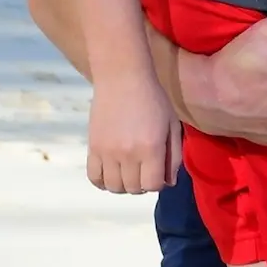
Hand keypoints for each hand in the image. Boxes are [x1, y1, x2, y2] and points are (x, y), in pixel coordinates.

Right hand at [88, 74, 182, 194]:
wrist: (122, 78)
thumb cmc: (153, 99)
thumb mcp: (172, 125)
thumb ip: (174, 155)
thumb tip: (168, 182)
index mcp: (151, 148)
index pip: (153, 185)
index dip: (158, 182)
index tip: (158, 171)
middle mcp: (128, 154)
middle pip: (134, 189)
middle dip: (142, 184)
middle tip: (143, 169)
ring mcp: (108, 152)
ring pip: (114, 187)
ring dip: (124, 185)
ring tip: (128, 171)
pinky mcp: (93, 148)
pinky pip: (94, 178)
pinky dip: (103, 182)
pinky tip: (111, 173)